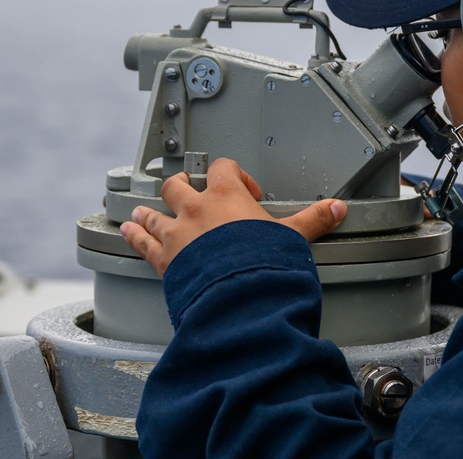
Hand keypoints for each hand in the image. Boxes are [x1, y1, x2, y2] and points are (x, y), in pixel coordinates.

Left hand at [120, 158, 346, 276]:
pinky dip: (133, 235)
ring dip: (151, 210)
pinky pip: (141, 241)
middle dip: (183, 186)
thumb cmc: (262, 263)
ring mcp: (177, 233)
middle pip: (179, 185)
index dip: (234, 174)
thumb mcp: (293, 238)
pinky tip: (126, 230)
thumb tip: (336, 209)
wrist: (237, 294)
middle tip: (190, 189)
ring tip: (146, 210)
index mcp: (227, 197)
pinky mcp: (163, 259)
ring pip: (154, 212)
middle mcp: (196, 209)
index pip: (224, 168)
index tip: (246, 191)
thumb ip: (313, 220)